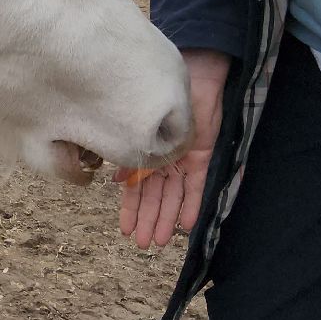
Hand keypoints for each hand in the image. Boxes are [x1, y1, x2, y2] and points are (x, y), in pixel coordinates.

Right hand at [117, 49, 228, 250]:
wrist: (192, 74)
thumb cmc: (157, 94)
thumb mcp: (138, 125)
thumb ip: (131, 155)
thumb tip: (118, 181)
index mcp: (145, 152)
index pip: (136, 188)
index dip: (132, 209)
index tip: (125, 229)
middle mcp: (163, 160)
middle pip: (155, 196)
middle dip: (149, 220)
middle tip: (142, 244)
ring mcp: (183, 160)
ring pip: (174, 195)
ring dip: (167, 217)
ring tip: (160, 241)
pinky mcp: (202, 158)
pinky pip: (197, 185)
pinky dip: (192, 204)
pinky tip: (186, 224)